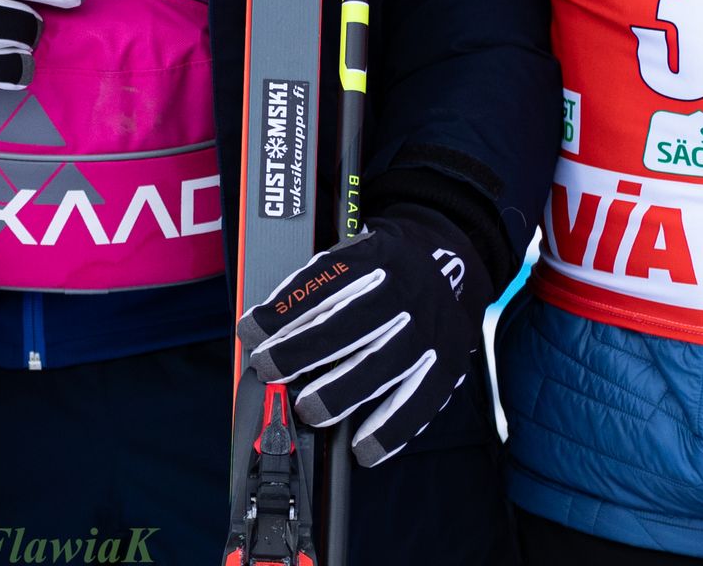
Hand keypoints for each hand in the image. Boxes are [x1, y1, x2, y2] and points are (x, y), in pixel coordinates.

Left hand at [235, 208, 484, 466]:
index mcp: (376, 256)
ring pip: (388, 364)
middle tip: (271, 372)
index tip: (251, 331)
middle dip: (307, 349)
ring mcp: (432, 327)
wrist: (451, 257)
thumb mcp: (353, 254)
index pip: (326, 280)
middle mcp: (407, 289)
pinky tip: (364, 448)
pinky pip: (421, 401)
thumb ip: (317, 288)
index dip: (286, 308)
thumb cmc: (384, 268)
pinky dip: (391, 428)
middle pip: (355, 322)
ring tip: (310, 412)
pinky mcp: (449, 361)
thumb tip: (264, 333)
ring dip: (344, 393)